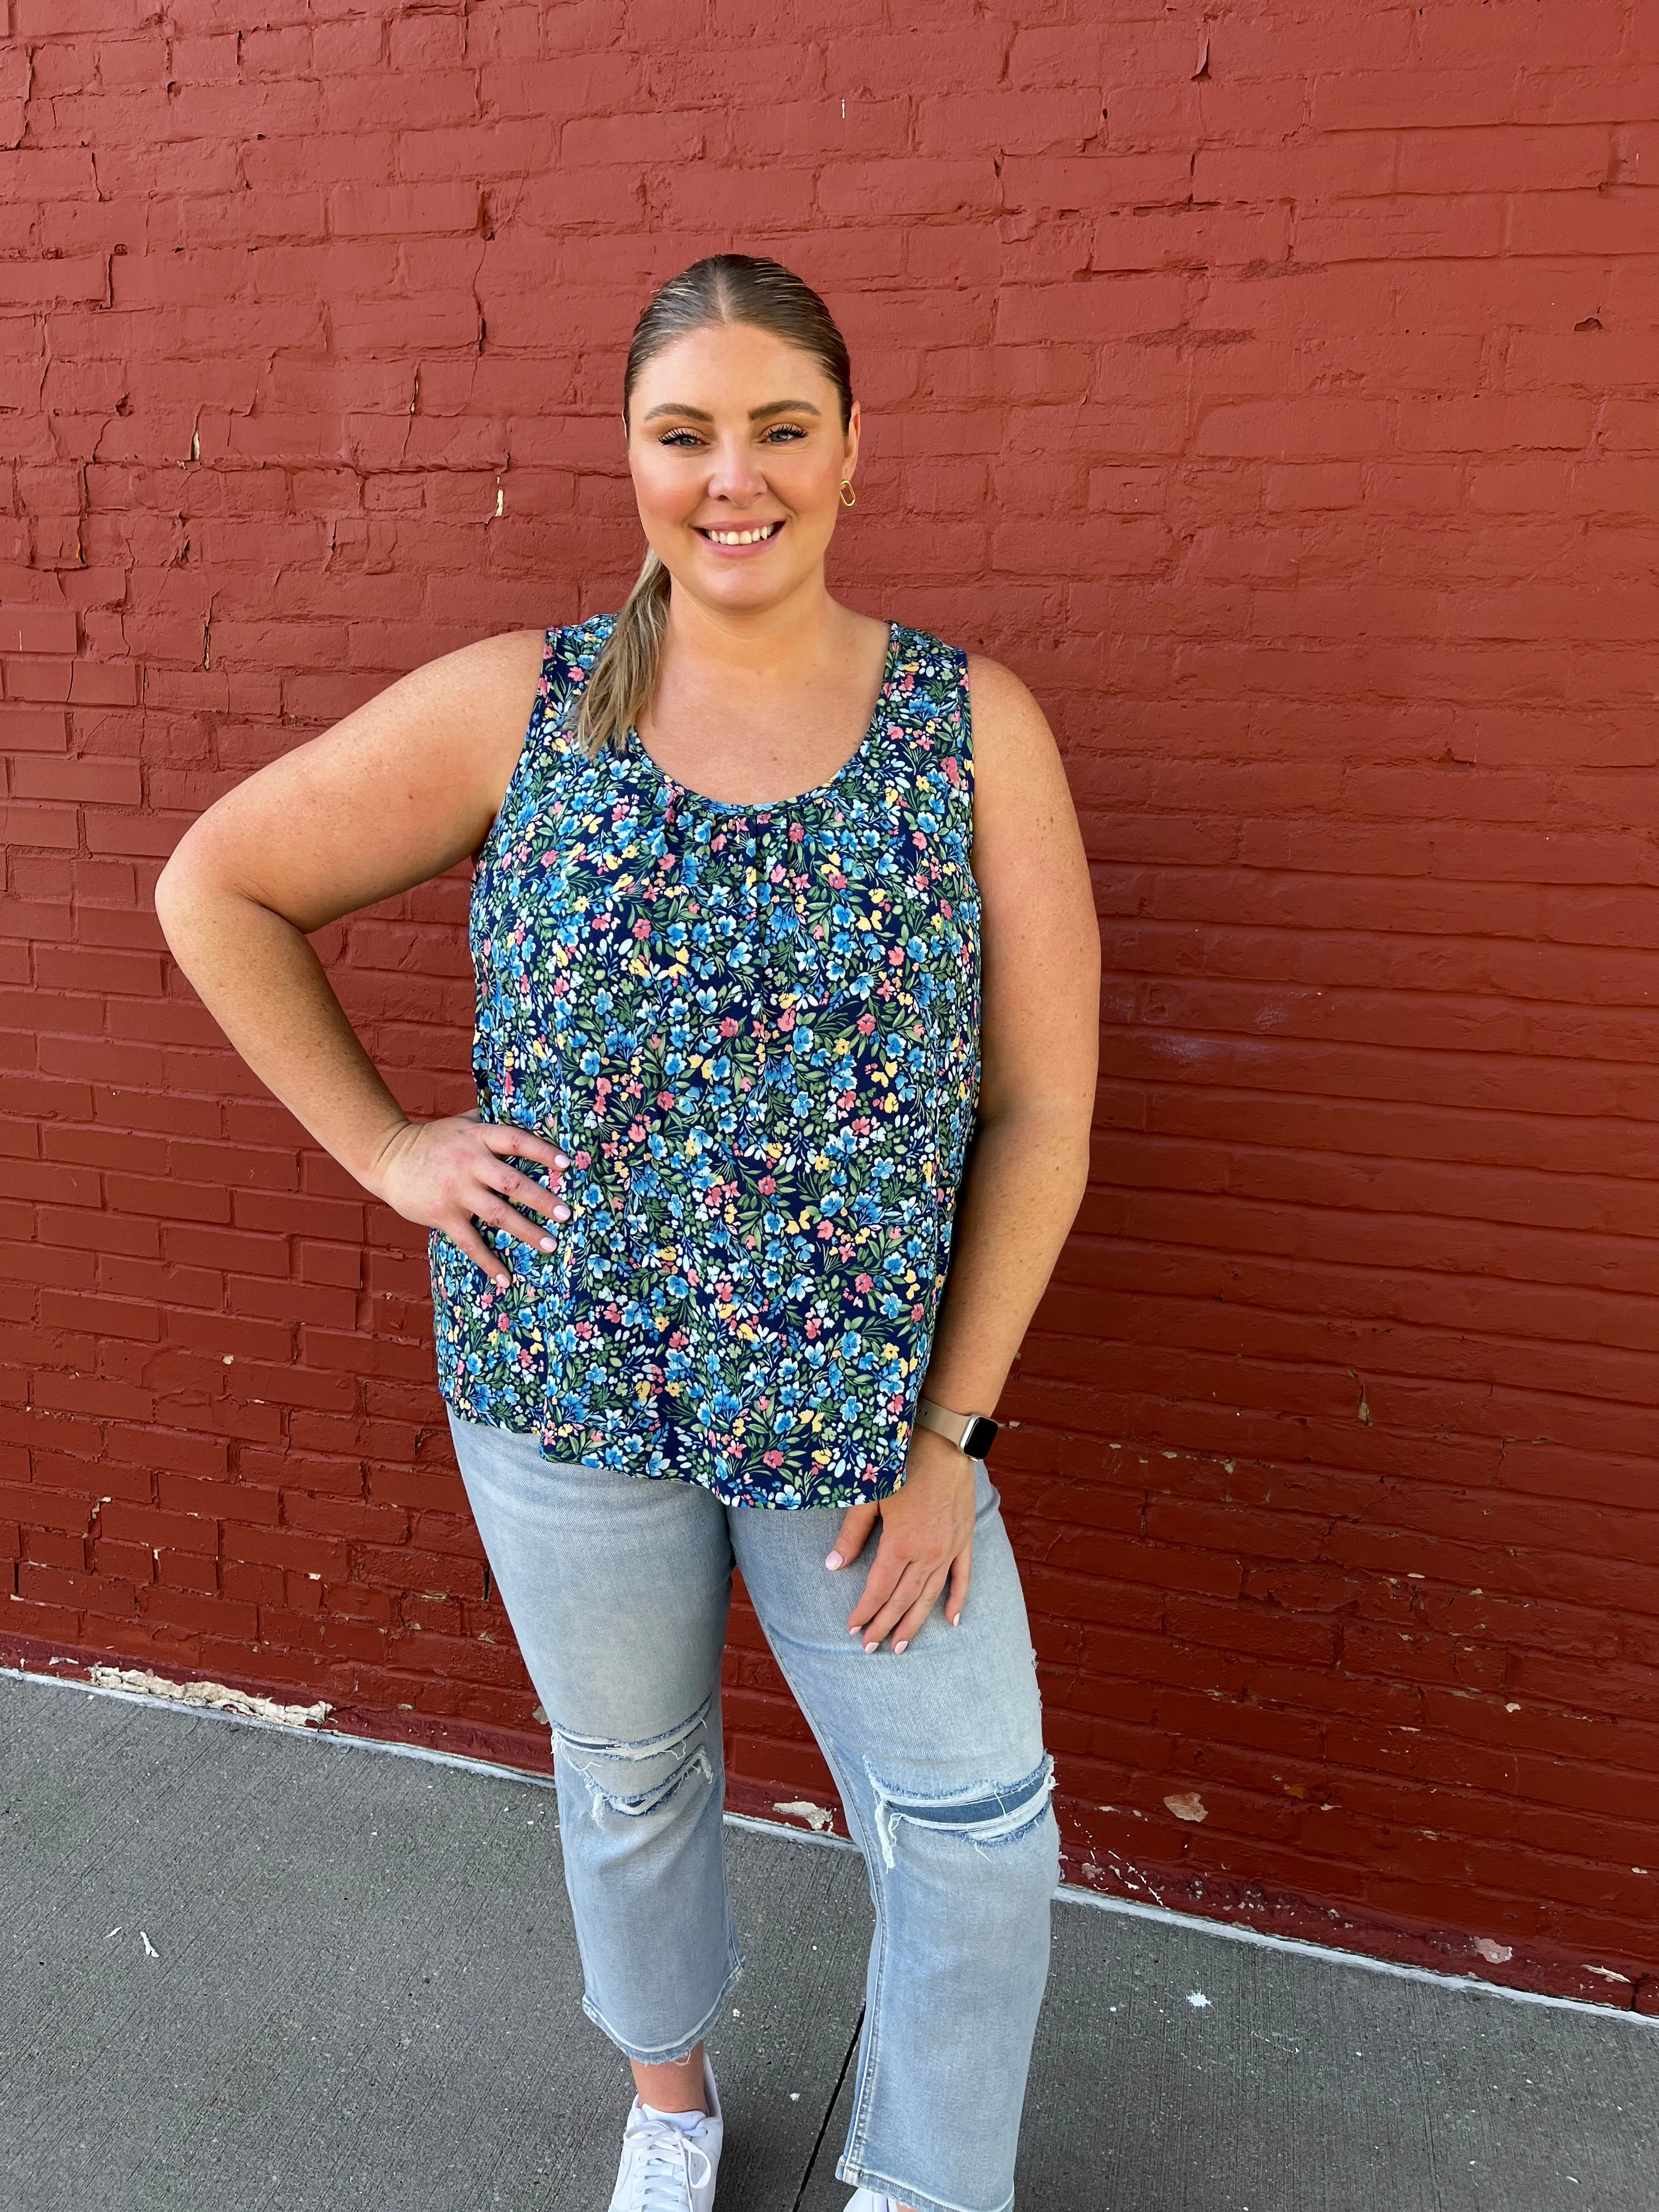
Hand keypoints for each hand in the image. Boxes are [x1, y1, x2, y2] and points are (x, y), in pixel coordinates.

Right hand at [367, 1110, 569, 1285]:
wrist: (388, 1157)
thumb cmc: (433, 1140)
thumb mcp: (462, 1123)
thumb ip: (490, 1119)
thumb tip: (525, 1108)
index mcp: (478, 1138)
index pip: (516, 1141)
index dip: (542, 1151)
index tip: (568, 1164)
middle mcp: (470, 1164)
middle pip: (512, 1183)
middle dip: (541, 1199)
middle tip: (566, 1214)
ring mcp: (457, 1192)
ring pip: (497, 1214)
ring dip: (526, 1231)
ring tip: (551, 1245)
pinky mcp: (444, 1216)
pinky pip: (470, 1242)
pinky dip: (489, 1262)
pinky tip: (506, 1279)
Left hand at [825, 1425, 975, 1653]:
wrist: (945, 1441)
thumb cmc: (903, 1464)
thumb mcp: (871, 1496)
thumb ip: (852, 1534)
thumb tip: (833, 1566)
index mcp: (900, 1544)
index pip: (878, 1589)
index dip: (865, 1611)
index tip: (853, 1629)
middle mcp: (927, 1553)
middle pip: (903, 1599)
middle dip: (885, 1626)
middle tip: (871, 1648)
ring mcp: (948, 1549)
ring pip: (930, 1595)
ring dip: (915, 1623)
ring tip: (902, 1646)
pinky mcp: (964, 1539)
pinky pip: (962, 1577)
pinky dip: (957, 1600)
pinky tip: (951, 1621)